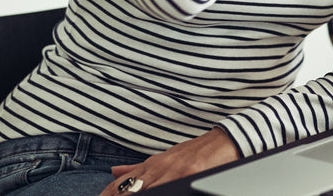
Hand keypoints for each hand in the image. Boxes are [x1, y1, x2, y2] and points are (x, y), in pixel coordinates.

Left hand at [99, 127, 240, 195]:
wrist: (225, 141)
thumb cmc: (196, 151)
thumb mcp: (165, 157)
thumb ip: (138, 167)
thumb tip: (114, 171)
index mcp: (150, 165)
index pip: (119, 185)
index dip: (107, 194)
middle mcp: (158, 168)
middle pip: (128, 189)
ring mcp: (172, 172)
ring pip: (143, 188)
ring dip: (132, 194)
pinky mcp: (187, 174)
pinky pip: (167, 188)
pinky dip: (156, 190)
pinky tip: (155, 192)